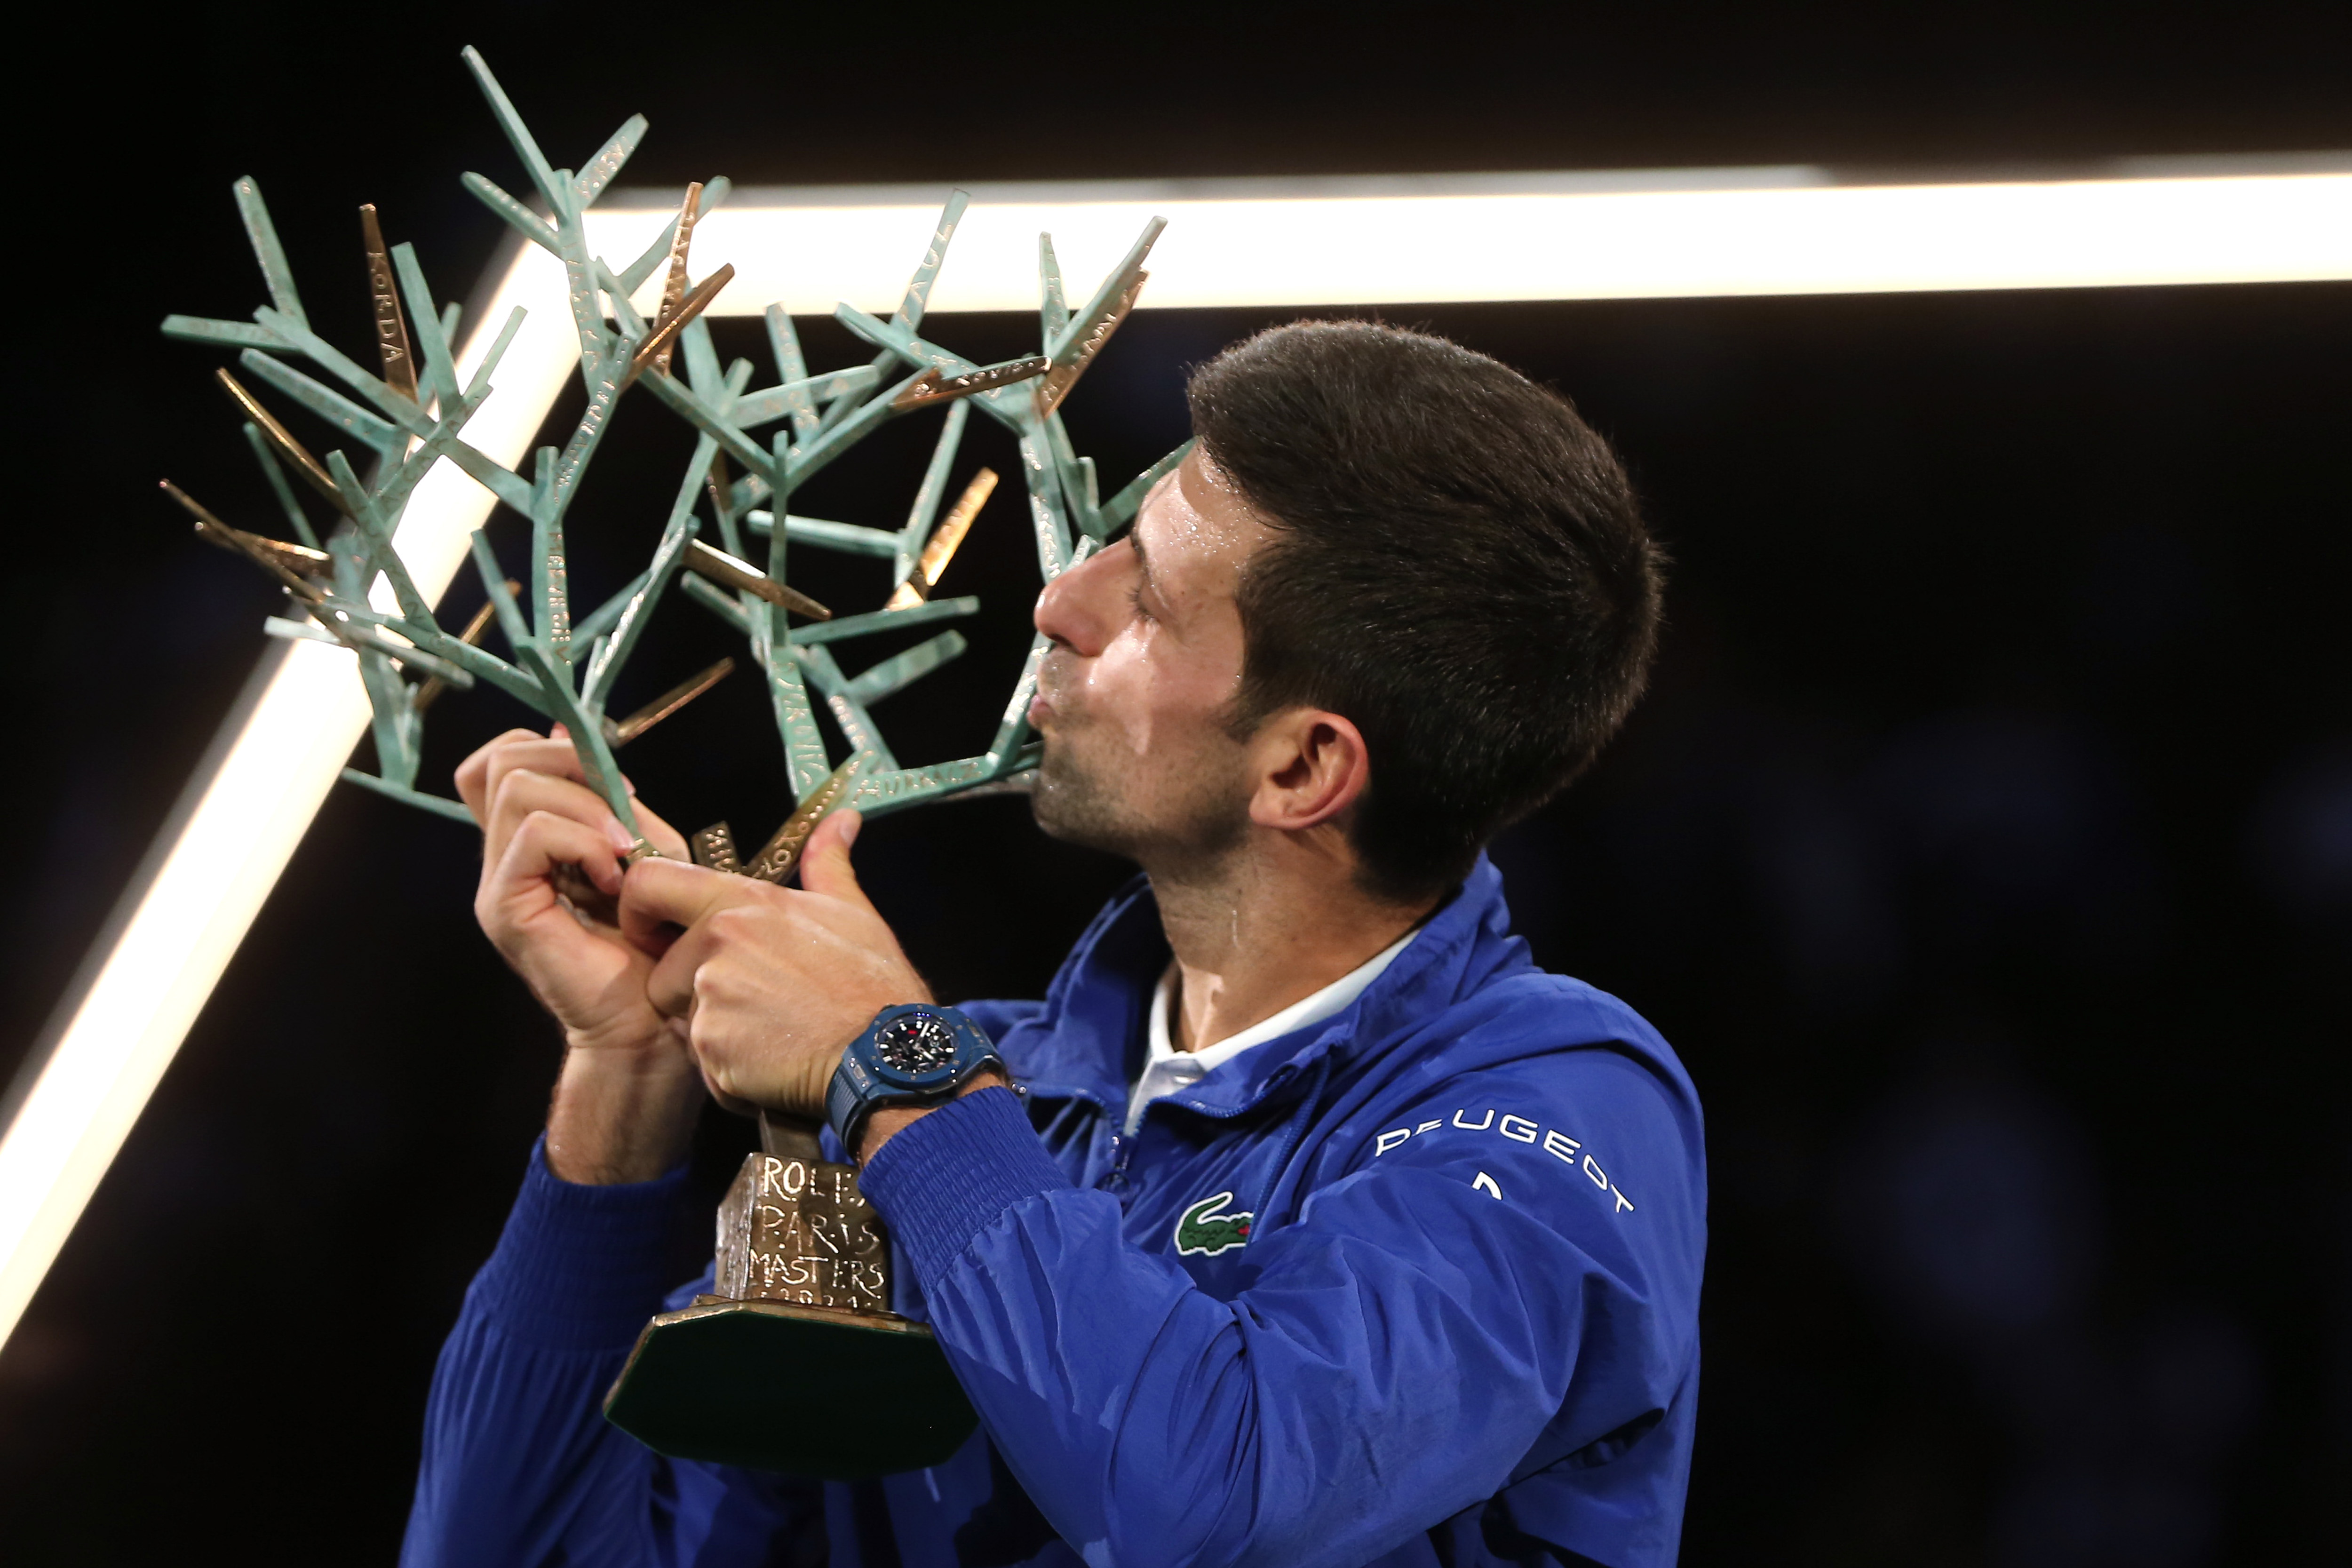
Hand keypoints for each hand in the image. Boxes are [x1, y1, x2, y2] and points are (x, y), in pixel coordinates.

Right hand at [454, 727, 701, 1181]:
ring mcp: (498, 883)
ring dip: (587, 806)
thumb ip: (610, 799)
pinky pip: (533, 834)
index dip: (549, 747)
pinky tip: (615, 879)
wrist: (657, 1019)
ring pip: (516, 788)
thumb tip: (566, 732)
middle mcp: (503, 857)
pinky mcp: (505, 908)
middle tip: (621, 812)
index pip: (497, 762)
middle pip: (500, 763)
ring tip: (624, 854)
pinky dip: (584, 841)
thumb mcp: (645, 850)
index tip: (611, 782)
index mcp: (530, 840)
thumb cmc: (661, 940)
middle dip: (571, 764)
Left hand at [620, 809, 930, 1120]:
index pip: (648, 884)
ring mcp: (710, 1002)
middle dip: (695, 993)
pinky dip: (733, 1071)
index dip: (639, 909)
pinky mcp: (712, 1053)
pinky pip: (705, 1065)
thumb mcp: (852, 912)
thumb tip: (841, 819)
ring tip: (772, 1034)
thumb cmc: (871, 982)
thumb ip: (827, 863)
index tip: (657, 932)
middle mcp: (714, 947)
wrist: (887, 1056)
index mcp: (740, 904)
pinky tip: (775, 1062)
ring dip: (718, 1034)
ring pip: (686, 1020)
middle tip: (757, 1003)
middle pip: (665, 971)